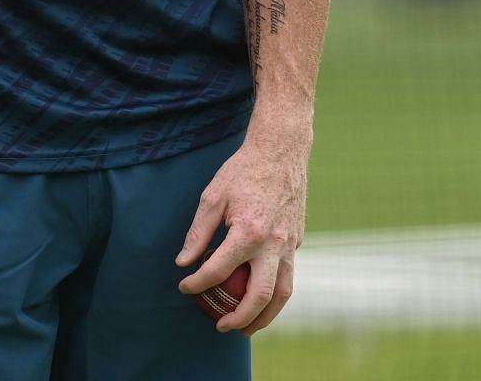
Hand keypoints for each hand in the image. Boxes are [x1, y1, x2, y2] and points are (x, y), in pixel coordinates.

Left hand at [175, 130, 310, 334]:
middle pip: (260, 295)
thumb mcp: (212, 196)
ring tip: (245, 328)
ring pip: (282, 294)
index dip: (198, 283)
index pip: (218, 269)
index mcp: (248, 231)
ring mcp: (289, 246)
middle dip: (240, 317)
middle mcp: (273, 244)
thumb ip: (198, 232)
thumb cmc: (242, 172)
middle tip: (221, 326)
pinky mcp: (297, 243)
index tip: (184, 287)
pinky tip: (260, 302)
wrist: (280, 154)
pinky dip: (275, 296)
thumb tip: (183, 261)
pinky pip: (289, 278)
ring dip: (265, 317)